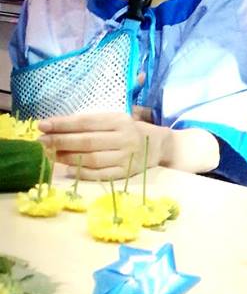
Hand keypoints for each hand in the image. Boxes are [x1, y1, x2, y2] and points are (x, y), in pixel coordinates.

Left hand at [38, 112, 162, 180]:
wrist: (157, 146)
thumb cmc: (128, 130)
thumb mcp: (114, 119)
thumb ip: (91, 123)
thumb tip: (58, 128)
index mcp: (119, 121)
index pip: (85, 122)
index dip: (62, 124)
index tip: (42, 125)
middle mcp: (124, 138)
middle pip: (86, 141)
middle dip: (60, 141)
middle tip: (41, 141)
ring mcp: (126, 157)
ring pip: (91, 159)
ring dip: (68, 157)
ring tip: (51, 155)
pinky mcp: (126, 173)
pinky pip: (100, 174)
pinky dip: (82, 172)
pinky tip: (68, 169)